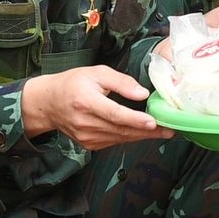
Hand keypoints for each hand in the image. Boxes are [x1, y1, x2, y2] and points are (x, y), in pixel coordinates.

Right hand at [21, 64, 173, 148]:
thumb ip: (121, 82)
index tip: (154, 122)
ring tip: (163, 131)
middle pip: (121, 129)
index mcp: (85, 102)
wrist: (48, 103)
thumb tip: (142, 93)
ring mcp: (86, 137)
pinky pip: (114, 141)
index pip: (114, 114)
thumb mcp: (96, 73)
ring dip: (142, 135)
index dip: (135, 119)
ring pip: (120, 138)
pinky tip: (142, 132)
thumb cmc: (72, 84)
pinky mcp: (89, 145)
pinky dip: (130, 137)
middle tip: (170, 129)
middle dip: (148, 130)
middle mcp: (85, 123)